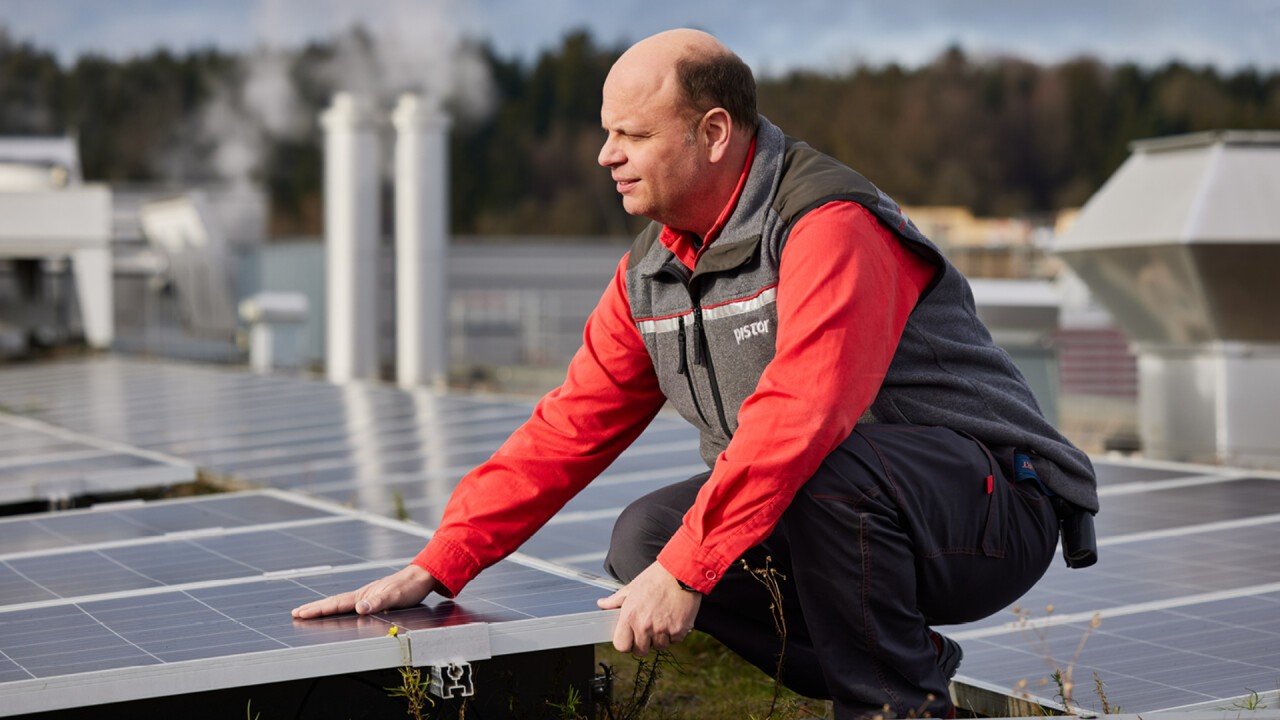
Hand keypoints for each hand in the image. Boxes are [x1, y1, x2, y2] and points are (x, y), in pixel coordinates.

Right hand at [291, 564, 440, 618]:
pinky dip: (338, 607)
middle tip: (296, 613)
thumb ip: (378, 602)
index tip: (300, 613)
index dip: (318, 610)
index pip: (336, 604)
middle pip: (334, 602)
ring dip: (324, 608)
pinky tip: (338, 610)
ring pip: (340, 602)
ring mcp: (367, 595)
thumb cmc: (409, 587)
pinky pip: (350, 603)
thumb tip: (359, 608)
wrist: (421, 577)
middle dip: (315, 608)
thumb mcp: (395, 596)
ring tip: (310, 612)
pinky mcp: (373, 597)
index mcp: (363, 595)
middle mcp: (362, 594)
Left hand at [596, 561, 700, 655]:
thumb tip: (602, 604)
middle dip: (643, 642)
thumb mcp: (632, 587)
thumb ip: (615, 600)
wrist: (681, 572)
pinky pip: (674, 640)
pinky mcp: (679, 630)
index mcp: (630, 616)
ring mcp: (663, 629)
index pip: (621, 646)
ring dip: (660, 638)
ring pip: (659, 646)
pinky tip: (673, 618)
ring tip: (662, 619)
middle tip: (648, 628)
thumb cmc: (657, 577)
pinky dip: (674, 633)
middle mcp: (645, 625)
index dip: (625, 643)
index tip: (630, 637)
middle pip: (640, 651)